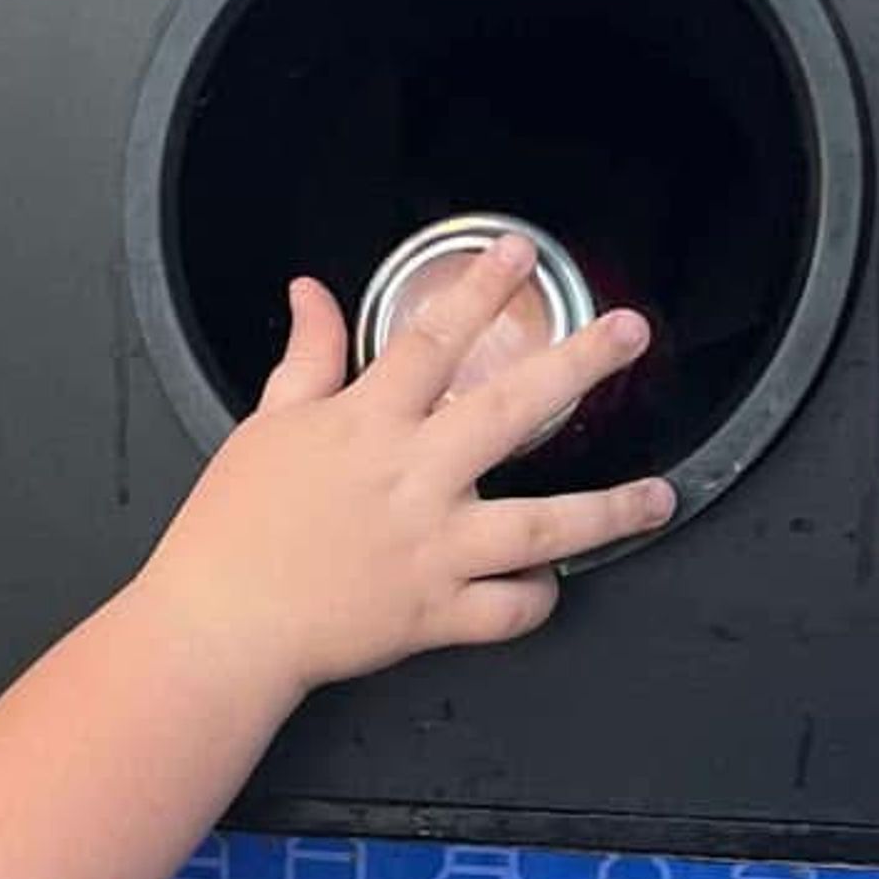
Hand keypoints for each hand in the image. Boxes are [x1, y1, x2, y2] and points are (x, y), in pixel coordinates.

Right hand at [130, 237, 676, 698]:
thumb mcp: (266, 425)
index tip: (520, 251)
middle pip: (511, 409)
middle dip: (579, 365)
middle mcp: (410, 481)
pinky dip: (539, 599)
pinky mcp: (434, 615)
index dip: (480, 288)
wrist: (218, 627)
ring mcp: (430, 551)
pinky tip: (557, 581)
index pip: (433, 337)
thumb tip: (311, 295)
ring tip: (660, 496)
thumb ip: (307, 358)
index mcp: (365, 425)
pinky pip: (509, 611)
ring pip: (541, 528)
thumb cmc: (233, 529)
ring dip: (609, 511)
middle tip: (628, 334)